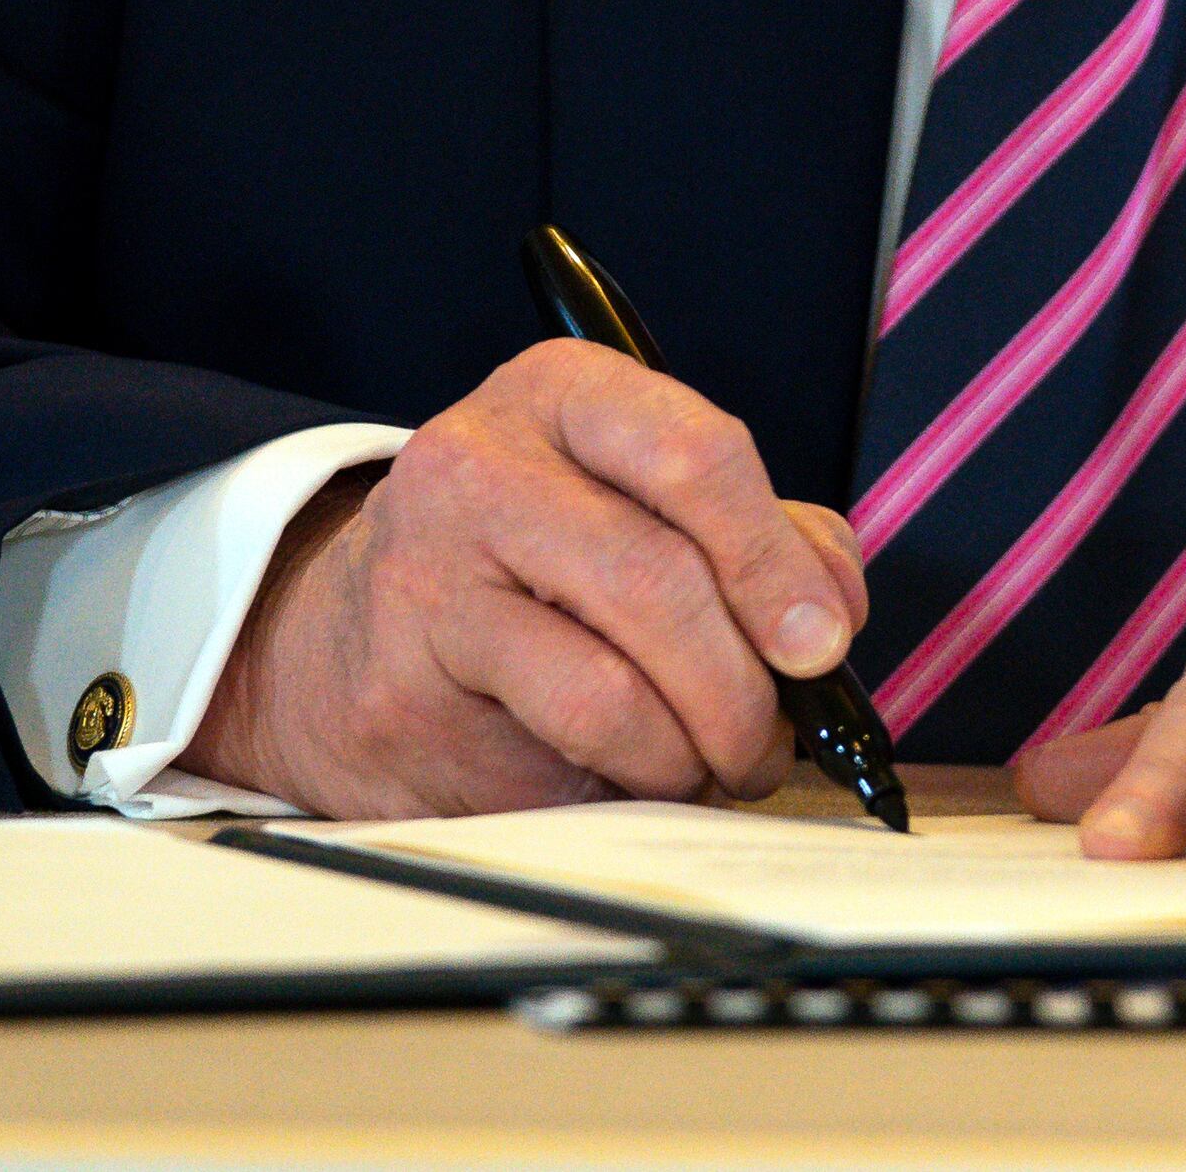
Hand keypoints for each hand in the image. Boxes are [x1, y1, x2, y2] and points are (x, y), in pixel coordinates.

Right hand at [180, 341, 868, 820]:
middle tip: (768, 740)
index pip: (695, 454)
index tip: (821, 643)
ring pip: (607, 694)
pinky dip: (615, 792)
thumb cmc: (538, 561)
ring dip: (686, 757)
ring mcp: (425, 580)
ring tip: (702, 765)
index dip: (775, 562)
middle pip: (657, 583)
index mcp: (562, 393)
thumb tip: (830, 616)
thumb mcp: (645, 500)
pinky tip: (617, 777)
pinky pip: (550, 770)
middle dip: (742, 688)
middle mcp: (479, 466)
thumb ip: (763, 537)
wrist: (356, 633)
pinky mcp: (402, 696)